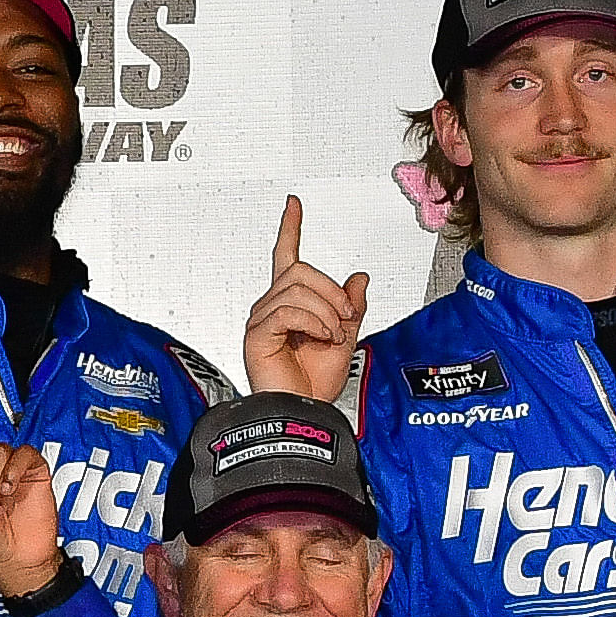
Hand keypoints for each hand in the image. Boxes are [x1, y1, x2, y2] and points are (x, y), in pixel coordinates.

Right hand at [240, 197, 365, 403]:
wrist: (303, 411)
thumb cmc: (314, 385)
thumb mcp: (345, 338)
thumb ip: (351, 307)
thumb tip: (358, 279)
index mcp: (289, 305)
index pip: (286, 257)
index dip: (290, 228)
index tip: (293, 205)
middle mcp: (271, 307)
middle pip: (300, 270)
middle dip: (331, 291)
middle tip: (344, 317)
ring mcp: (262, 320)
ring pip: (298, 289)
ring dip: (326, 312)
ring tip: (331, 336)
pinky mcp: (257, 334)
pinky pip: (289, 311)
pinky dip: (314, 323)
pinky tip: (320, 338)